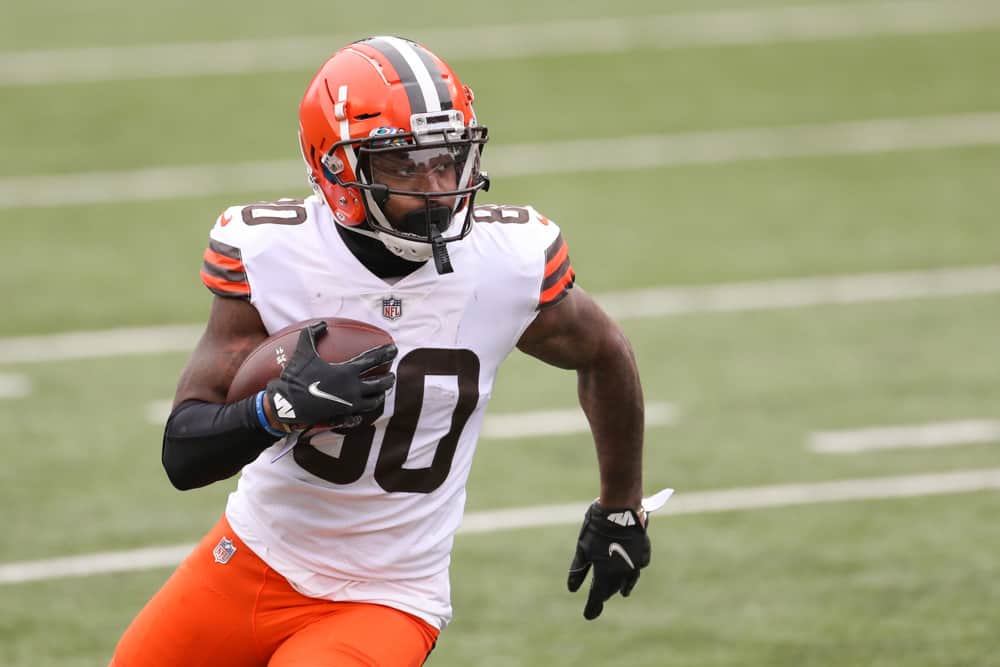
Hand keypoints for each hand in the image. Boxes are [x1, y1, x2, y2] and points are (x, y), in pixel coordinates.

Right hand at [265, 321, 396, 428]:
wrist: (287, 405)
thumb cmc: (296, 377)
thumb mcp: (303, 352)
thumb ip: (312, 334)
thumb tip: (321, 323)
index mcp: (347, 372)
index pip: (373, 359)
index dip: (385, 352)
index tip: (394, 349)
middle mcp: (353, 389)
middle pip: (379, 385)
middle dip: (388, 380)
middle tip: (392, 376)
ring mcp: (349, 406)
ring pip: (372, 403)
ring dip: (379, 397)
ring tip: (381, 394)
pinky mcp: (342, 418)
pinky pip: (356, 419)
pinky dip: (360, 417)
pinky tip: (360, 416)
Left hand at [567, 501, 650, 619]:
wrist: (620, 509)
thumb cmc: (597, 528)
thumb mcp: (583, 549)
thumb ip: (578, 570)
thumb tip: (571, 589)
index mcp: (605, 574)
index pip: (597, 597)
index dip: (592, 607)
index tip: (588, 616)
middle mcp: (622, 573)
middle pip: (612, 589)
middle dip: (605, 594)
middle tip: (599, 599)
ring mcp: (635, 563)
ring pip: (628, 580)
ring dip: (622, 586)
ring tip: (621, 592)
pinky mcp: (643, 552)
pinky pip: (638, 566)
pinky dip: (633, 570)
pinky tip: (632, 569)